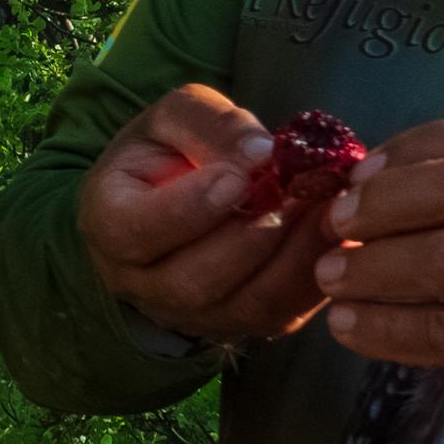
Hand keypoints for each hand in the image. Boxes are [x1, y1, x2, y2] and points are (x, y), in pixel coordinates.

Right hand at [77, 83, 340, 345]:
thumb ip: (210, 124)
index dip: (188, 210)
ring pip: (246, 305)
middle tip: (300, 189)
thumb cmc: (169, 151)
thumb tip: (262, 152)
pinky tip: (336, 231)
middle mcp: (142, 283)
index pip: (136, 232)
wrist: (176, 197)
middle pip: (195, 281)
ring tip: (327, 205)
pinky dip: (316, 273)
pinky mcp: (243, 326)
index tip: (237, 177)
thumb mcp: (174, 118)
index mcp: (108, 223)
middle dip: (253, 236)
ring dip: (295, 256)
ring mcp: (193, 315)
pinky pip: (283, 314)